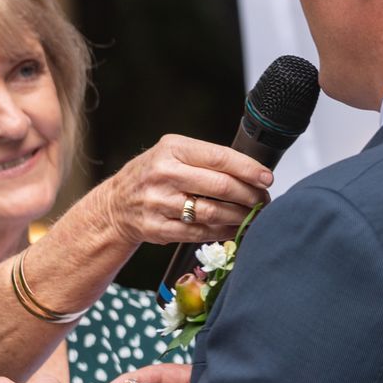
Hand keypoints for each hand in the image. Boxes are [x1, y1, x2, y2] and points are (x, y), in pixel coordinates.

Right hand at [95, 135, 271, 247]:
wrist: (115, 205)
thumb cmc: (152, 176)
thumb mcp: (171, 154)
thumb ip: (204, 159)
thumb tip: (251, 172)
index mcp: (171, 149)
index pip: (219, 158)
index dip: (248, 169)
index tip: (266, 178)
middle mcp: (164, 174)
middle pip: (220, 186)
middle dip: (250, 195)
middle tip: (263, 200)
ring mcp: (159, 203)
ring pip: (213, 212)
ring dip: (240, 216)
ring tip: (253, 215)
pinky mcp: (158, 228)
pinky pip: (200, 232)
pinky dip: (223, 232)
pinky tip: (234, 228)